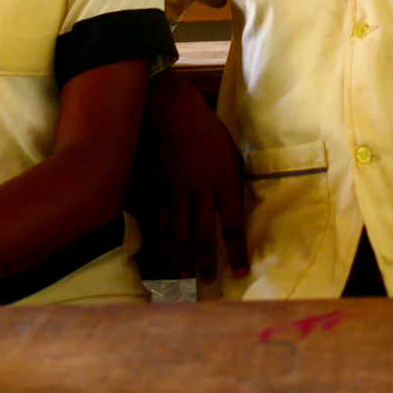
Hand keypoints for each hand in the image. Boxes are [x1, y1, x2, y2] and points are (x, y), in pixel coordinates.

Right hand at [133, 78, 248, 282]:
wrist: (168, 111)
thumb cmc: (205, 130)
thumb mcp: (230, 153)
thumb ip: (233, 183)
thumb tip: (236, 207)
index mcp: (223, 183)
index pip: (234, 228)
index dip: (237, 253)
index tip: (240, 272)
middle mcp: (199, 193)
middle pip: (204, 239)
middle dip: (207, 264)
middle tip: (208, 281)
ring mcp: (173, 194)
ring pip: (178, 237)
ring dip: (183, 259)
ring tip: (187, 272)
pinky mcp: (152, 191)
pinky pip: (156, 224)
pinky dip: (161, 241)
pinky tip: (165, 251)